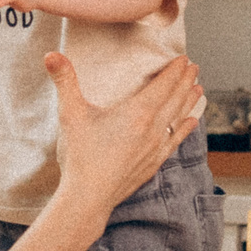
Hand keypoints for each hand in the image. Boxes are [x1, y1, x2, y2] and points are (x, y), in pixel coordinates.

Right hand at [50, 54, 199, 212]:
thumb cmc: (81, 155)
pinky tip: (192, 122)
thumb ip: (64, 81)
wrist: (90, 196)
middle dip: (186, 81)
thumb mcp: (71, 113)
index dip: (175, 71)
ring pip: (179, 118)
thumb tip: (50, 54)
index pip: (164, 85)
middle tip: (194, 67)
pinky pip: (175, 140)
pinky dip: (186, 128)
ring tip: (200, 89)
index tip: (183, 59)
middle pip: (176, 99)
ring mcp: (155, 147)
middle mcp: (153, 128)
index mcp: (138, 113)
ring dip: (190, 101)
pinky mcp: (153, 162)